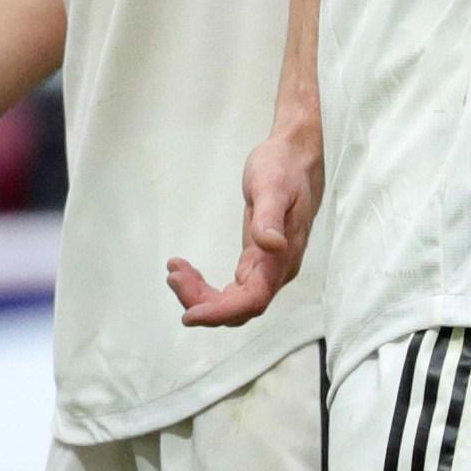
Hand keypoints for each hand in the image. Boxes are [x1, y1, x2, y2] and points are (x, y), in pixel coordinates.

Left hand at [168, 115, 323, 327]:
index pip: (252, 301)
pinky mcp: (259, 260)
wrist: (297, 155)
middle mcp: (277, 270)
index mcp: (282, 258)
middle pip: (240, 307)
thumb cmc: (284, 168)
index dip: (221, 312)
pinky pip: (233, 289)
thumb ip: (270, 218)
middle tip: (174, 277)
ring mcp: (269, 267)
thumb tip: (272, 245)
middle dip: (203, 302)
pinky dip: (208, 287)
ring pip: (234, 301)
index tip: (190, 314)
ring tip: (176, 272)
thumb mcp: (273, 187)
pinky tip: (188, 271)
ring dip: (202, 296)